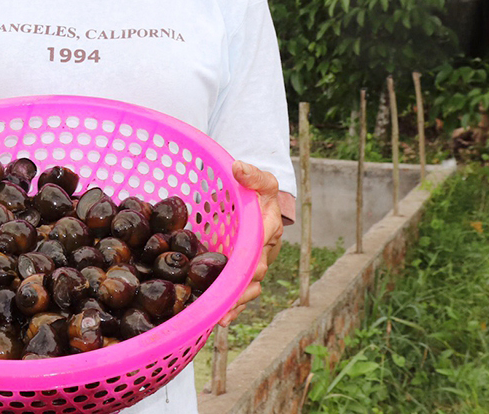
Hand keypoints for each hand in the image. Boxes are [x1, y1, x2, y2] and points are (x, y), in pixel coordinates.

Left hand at [221, 161, 283, 325]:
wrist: (257, 205)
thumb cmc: (257, 192)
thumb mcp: (259, 180)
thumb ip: (252, 174)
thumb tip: (238, 167)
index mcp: (269, 226)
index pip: (263, 239)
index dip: (255, 250)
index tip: (246, 260)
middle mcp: (265, 249)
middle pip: (256, 270)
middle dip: (243, 284)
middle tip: (228, 296)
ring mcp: (255, 265)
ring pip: (249, 288)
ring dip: (237, 302)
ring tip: (221, 316)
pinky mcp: (243, 275)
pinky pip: (240, 294)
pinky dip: (231, 308)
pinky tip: (219, 322)